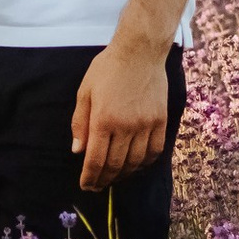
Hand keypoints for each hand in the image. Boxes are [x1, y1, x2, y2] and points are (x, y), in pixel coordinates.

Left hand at [71, 37, 169, 192]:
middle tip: (97, 186)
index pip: (96, 159)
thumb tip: (78, 151)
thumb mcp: (85, 92)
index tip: (86, 186)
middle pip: (115, 165)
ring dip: (123, 174)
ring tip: (114, 178)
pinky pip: (155, 151)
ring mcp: (146, 125)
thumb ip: (80, 123)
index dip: (90, 177)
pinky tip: (136, 165)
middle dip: (104, 180)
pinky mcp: (160, 121)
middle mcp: (126, 126)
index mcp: (103, 120)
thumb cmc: (107, 69)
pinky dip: (144, 163)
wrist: (140, 52)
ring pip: (135, 162)